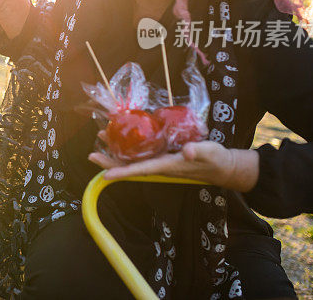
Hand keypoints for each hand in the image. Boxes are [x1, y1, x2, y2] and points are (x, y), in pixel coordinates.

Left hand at [88, 139, 259, 191]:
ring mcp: (160, 161)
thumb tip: (186, 150)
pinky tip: (122, 137)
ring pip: (133, 159)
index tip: (105, 175)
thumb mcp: (209, 152)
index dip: (122, 172)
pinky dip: (129, 146)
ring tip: (102, 138)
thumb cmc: (215, 159)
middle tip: (91, 155)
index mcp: (167, 166)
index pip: (140, 170)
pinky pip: (142, 152)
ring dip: (116, 151)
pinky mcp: (163, 155)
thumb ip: (197, 151)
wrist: (221, 166)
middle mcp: (159, 165)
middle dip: (110, 162)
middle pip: (130, 166)